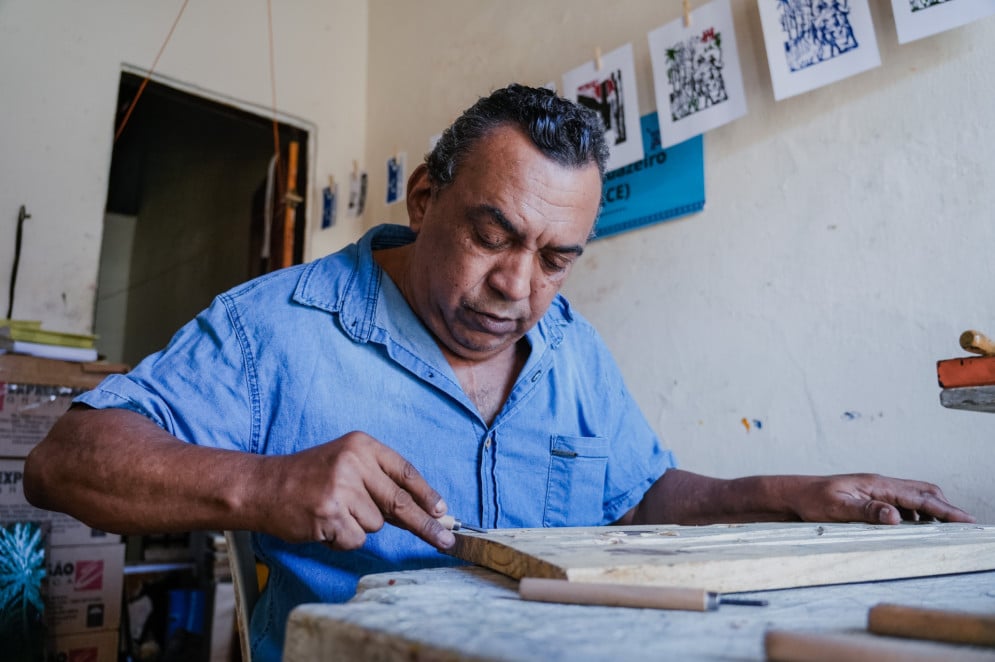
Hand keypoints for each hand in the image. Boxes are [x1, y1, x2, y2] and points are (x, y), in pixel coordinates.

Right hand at [257, 431, 455, 550]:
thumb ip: (378, 481)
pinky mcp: (328, 515)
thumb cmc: (308, 478)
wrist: (263, 487)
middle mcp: (353, 462)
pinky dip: (343, 540)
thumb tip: (422, 509)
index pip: (405, 471)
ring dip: (359, 527)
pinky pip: (355, 539)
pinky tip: (324, 525)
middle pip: (400, 502)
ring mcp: (340, 489)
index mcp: (361, 445)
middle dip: (425, 525)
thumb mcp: (345, 464)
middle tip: (446, 540)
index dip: (426, 494)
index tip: (442, 511)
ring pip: (376, 524)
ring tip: (333, 513)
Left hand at [788, 473, 975, 524]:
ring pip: (914, 497)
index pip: (919, 497)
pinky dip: (914, 515)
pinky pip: (901, 504)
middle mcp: (880, 485)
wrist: (794, 495)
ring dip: (930, 511)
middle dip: (944, 506)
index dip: (945, 509)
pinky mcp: (870, 498)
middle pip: (923, 491)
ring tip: (944, 529)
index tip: (966, 520)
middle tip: (962, 523)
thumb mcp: (837, 508)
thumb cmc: (812, 500)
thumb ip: (866, 511)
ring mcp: (876, 491)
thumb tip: (896, 517)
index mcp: (877, 485)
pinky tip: (913, 528)